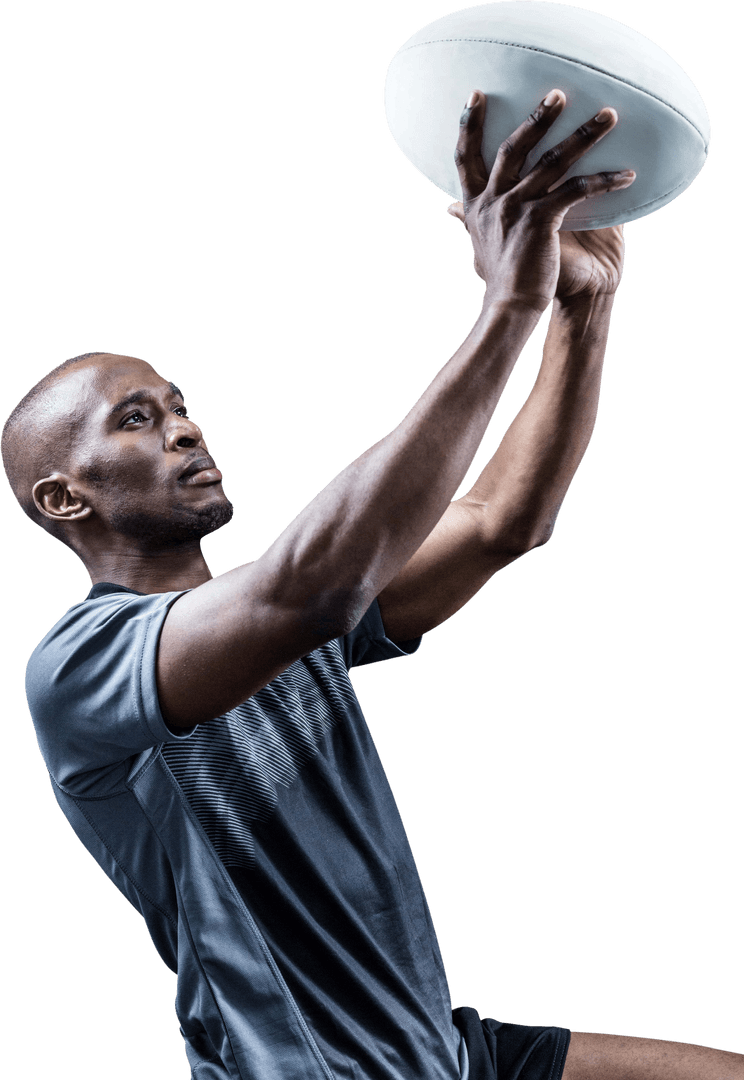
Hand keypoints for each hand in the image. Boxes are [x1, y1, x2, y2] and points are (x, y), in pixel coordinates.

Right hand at [446, 89, 634, 312]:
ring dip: (583, 135)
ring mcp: (516, 209)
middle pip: (513, 147)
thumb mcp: (476, 245)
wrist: (510, 306)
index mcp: (475, 205)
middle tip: (559, 93)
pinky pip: (576, 191)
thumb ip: (465, 221)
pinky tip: (628, 175)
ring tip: (609, 115)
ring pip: (551, 162)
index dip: (469, 124)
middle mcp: (493, 202)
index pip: (465, 157)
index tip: (475, 94)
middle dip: (537, 117)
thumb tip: (449, 208)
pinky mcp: (540, 222)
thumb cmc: (500, 280)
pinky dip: (604, 181)